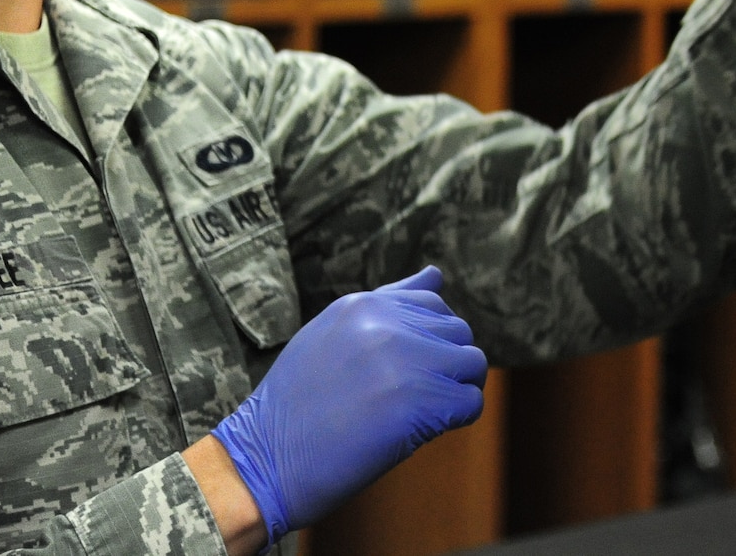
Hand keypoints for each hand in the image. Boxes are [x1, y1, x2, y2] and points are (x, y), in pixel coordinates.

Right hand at [209, 266, 487, 544]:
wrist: (263, 462)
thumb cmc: (297, 405)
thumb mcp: (330, 334)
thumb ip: (386, 302)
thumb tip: (437, 273)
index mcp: (364, 305)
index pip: (434, 301)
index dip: (429, 339)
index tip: (405, 368)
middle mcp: (387, 325)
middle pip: (458, 332)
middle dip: (446, 363)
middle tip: (413, 395)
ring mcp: (405, 363)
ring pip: (472, 363)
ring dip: (456, 388)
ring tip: (422, 411)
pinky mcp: (420, 405)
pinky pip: (470, 402)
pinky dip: (458, 418)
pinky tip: (425, 430)